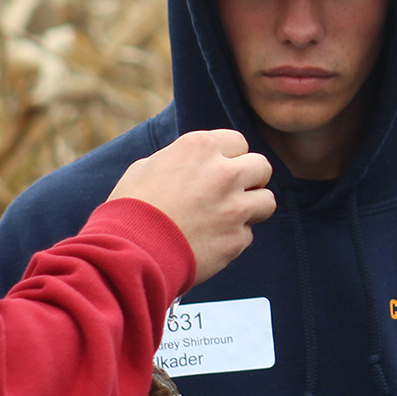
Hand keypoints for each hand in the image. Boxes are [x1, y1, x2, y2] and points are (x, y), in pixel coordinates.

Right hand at [108, 129, 274, 283]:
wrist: (129, 252)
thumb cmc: (131, 208)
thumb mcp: (146, 167)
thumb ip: (179, 160)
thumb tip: (192, 164)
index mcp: (201, 147)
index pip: (238, 142)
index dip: (229, 157)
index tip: (219, 170)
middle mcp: (224, 173)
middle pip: (262, 167)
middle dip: (251, 179)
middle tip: (233, 193)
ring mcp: (234, 207)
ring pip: (267, 201)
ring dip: (251, 208)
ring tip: (228, 217)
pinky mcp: (237, 239)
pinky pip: (248, 234)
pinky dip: (233, 238)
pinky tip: (210, 241)